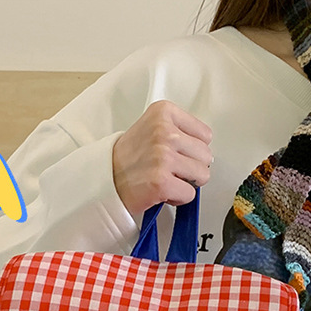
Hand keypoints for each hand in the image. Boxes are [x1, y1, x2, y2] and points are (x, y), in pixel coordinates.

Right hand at [112, 100, 212, 219]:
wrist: (105, 179)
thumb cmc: (129, 158)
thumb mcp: (152, 127)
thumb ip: (179, 131)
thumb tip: (205, 149)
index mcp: (163, 112)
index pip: (205, 135)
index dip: (192, 150)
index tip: (174, 153)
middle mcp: (164, 131)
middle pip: (206, 156)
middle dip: (191, 167)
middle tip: (170, 169)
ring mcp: (163, 156)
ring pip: (201, 175)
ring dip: (186, 183)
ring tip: (166, 179)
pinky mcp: (161, 182)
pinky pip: (189, 194)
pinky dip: (178, 198)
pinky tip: (162, 191)